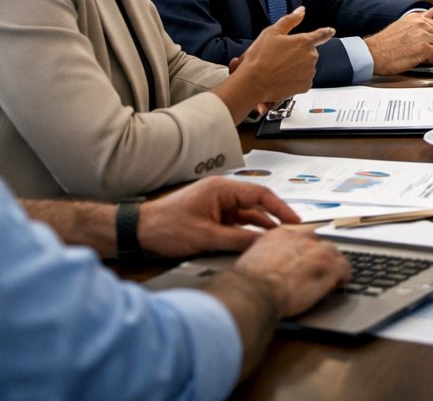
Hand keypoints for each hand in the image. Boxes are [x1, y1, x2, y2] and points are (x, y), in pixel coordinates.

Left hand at [137, 176, 300, 257]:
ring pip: (247, 216)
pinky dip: (246, 233)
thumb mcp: (205, 236)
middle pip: (257, 205)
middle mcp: (222, 193)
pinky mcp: (211, 217)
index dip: (281, 208)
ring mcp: (217, 206)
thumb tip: (263, 243)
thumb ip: (238, 239)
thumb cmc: (166, 227)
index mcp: (222, 188)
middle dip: (274, 219)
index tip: (295, 221)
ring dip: (260, 228)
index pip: (261, 194)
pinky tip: (256, 243)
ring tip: (278, 241)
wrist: (137, 232)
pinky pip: (236, 223)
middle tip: (291, 233)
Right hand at [231, 7, 334, 101]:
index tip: (330, 31)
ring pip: (306, 66)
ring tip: (278, 68)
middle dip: (298, 53)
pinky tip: (282, 78)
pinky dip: (295, 79)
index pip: (321, 34)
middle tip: (280, 57)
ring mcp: (309, 72)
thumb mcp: (272, 32)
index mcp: (304, 42)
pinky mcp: (306, 86)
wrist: (253, 83)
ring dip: (296, 66)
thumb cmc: (260, 58)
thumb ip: (290, 20)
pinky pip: (303, 79)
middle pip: (309, 52)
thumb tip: (301, 11)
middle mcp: (310, 57)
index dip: (326, 32)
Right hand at [231, 226, 349, 317]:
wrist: (254, 291)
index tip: (303, 261)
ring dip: (332, 265)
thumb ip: (263, 258)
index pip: (300, 237)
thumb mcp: (251, 262)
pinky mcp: (329, 266)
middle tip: (315, 272)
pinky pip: (344, 268)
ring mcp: (317, 251)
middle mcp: (300, 239)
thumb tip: (264, 266)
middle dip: (318, 256)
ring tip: (329, 278)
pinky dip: (343, 276)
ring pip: (333, 253)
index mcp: (279, 235)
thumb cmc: (247, 283)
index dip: (304, 251)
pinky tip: (339, 284)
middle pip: (319, 243)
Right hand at [365, 10, 432, 74]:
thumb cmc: (384, 45)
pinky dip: (432, 60)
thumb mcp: (402, 28)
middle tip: (427, 52)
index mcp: (416, 18)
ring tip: (422, 56)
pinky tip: (422, 61)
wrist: (372, 54)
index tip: (432, 43)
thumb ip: (417, 28)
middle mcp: (420, 24)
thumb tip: (432, 33)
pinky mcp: (423, 48)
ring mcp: (422, 35)